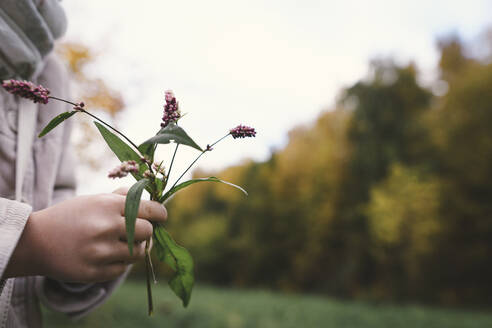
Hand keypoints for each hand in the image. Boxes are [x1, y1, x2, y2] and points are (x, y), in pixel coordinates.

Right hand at [4, 188, 166, 281]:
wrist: (35, 241)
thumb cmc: (70, 216)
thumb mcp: (93, 200)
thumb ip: (122, 198)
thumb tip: (150, 198)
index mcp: (108, 205)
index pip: (151, 210)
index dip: (160, 214)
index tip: (162, 217)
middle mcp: (106, 227)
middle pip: (147, 232)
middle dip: (146, 231)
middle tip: (139, 231)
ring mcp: (100, 252)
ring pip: (139, 253)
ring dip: (136, 248)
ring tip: (124, 243)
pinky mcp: (95, 272)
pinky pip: (123, 269)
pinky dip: (121, 262)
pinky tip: (109, 255)